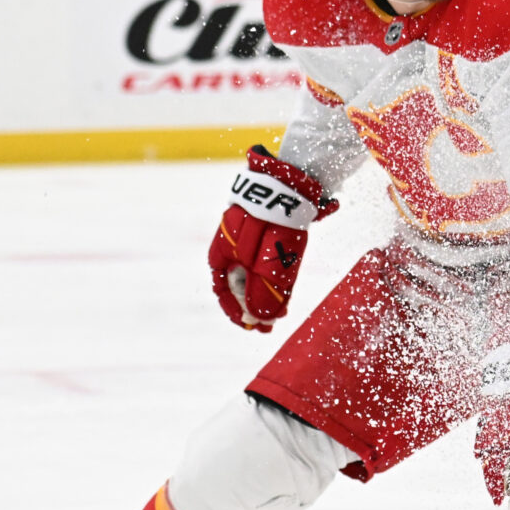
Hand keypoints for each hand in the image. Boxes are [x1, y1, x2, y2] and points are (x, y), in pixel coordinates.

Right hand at [207, 145, 334, 331]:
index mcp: (221, 254)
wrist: (288, 182)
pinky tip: (283, 292)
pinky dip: (271, 279)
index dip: (237, 312)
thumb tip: (260, 318)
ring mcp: (248, 240)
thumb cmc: (269, 220)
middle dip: (252, 307)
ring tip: (279, 313)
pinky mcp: (265, 233)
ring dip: (263, 295)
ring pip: (252, 275)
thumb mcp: (265, 260)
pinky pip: (264, 262)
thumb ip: (262, 289)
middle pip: (239, 285)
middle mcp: (231, 248)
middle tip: (269, 326)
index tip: (251, 327)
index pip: (223, 291)